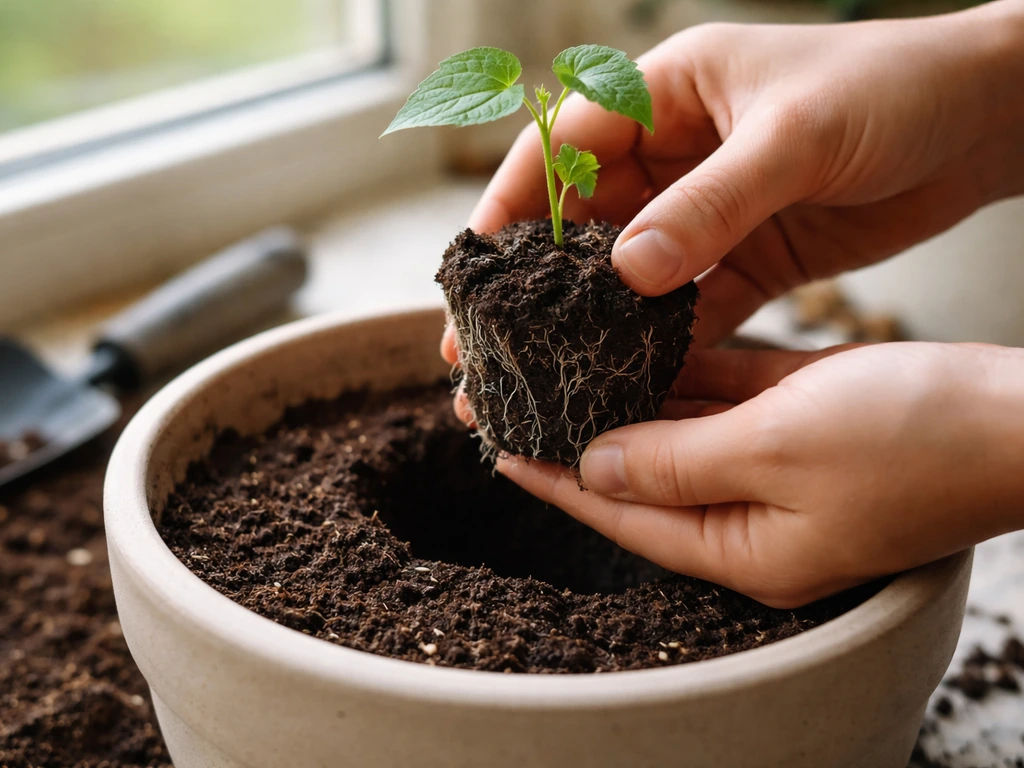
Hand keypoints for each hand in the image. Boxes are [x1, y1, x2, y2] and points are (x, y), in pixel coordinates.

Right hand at [450, 0, 1023, 351]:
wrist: (988, 118)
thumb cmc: (895, 88)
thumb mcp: (795, 137)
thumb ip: (710, 205)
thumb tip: (628, 273)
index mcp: (669, 92)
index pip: (564, 147)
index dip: (514, 207)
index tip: (476, 269)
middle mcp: (678, 150)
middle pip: (586, 222)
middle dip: (541, 283)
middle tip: (494, 344)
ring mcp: (711, 208)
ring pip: (633, 270)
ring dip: (595, 320)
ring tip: (550, 372)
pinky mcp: (750, 254)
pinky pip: (693, 302)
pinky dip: (665, 339)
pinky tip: (633, 379)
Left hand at [496, 342, 1023, 606]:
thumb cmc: (916, 438)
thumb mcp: (778, 448)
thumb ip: (676, 461)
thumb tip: (593, 468)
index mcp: (743, 549)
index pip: (621, 513)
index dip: (553, 479)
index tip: (494, 446)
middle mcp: (754, 520)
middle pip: (641, 477)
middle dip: (579, 435)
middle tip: (515, 396)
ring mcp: (780, 473)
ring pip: (680, 434)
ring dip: (625, 400)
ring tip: (559, 365)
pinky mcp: (804, 427)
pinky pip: (725, 404)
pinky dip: (684, 378)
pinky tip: (639, 346)